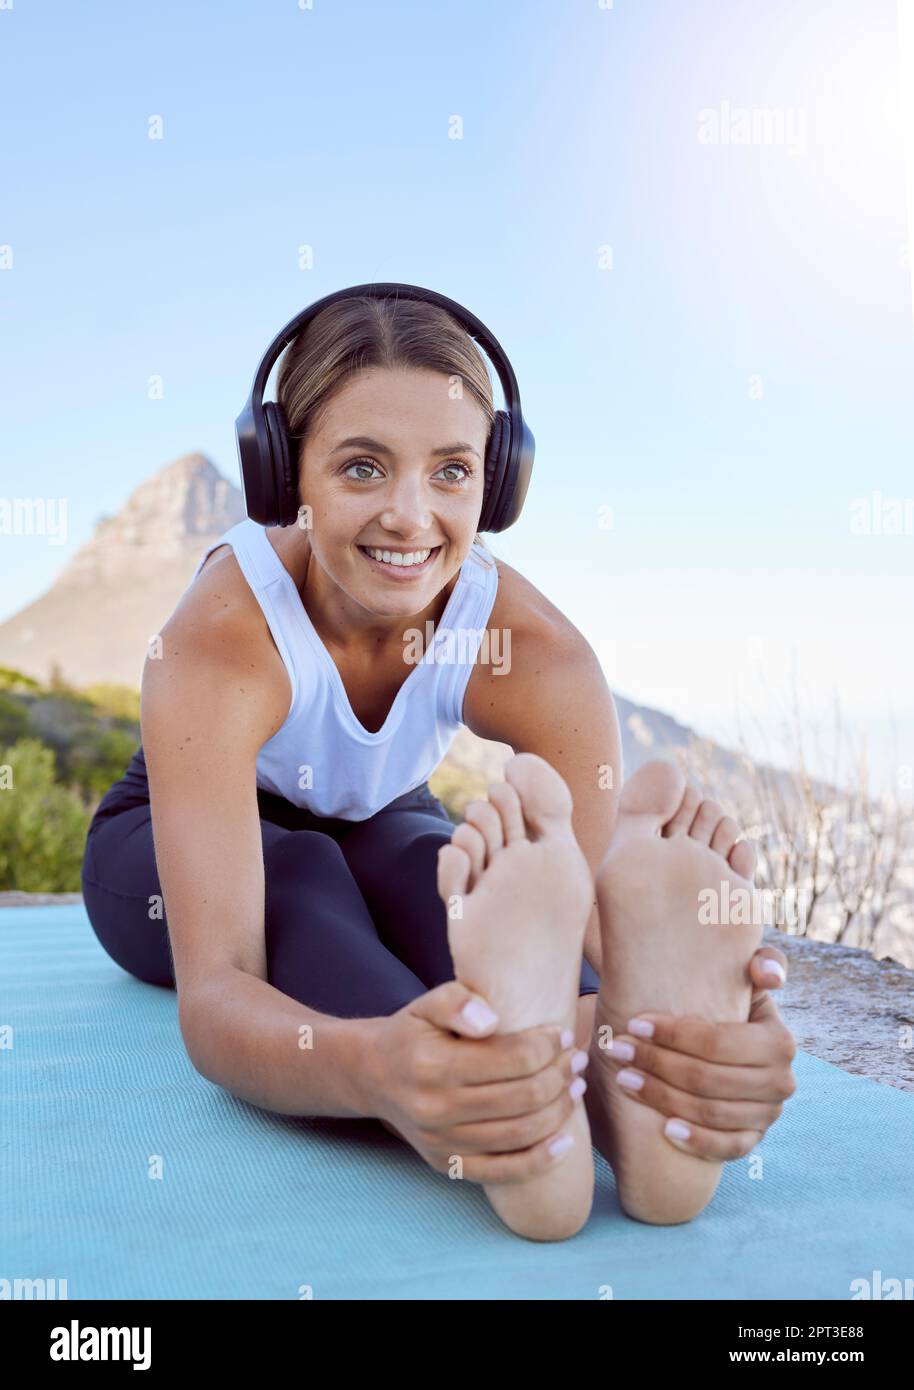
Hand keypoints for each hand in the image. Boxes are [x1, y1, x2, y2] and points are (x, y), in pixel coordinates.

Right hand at [366, 980, 586, 1182]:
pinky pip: (504, 1172)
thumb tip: (491, 1020)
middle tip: (575, 1059)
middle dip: (560, 1077)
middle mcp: (434, 1109)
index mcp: (432, 1064)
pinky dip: (541, 1160)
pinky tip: (566, 1141)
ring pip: (520, 1134)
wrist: (375, 1075)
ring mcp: (441, 1143)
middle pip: (522, 1098)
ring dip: (559, 1111)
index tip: (561, 1034)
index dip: (547, 1047)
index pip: (512, 1059)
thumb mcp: (426, 1004)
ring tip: (574, 1087)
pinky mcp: (447, 1165)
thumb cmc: (413, 1034)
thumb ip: (457, 1001)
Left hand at [602, 944, 796, 1159]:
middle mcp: (781, 1081)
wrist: (719, 1045)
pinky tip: (664, 1129)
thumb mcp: (739, 978)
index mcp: (779, 1040)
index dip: (675, 1034)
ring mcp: (768, 1114)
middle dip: (658, 1063)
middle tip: (617, 1050)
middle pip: (710, 1078)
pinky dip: (697, 1140)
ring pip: (712, 1112)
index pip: (720, 1041)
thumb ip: (760, 962)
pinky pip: (727, 1148)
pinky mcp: (753, 1139)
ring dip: (663, 1097)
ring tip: (625, 1078)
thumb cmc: (721, 1003)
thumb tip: (770, 976)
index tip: (634, 1023)